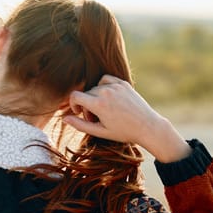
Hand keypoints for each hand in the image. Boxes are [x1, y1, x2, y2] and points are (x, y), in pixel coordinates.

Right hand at [63, 75, 191, 162]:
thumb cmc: (123, 132)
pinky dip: (104, 86)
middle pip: (86, 93)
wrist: (148, 127)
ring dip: (95, 97)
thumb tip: (64, 119)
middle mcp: (106, 92)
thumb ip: (79, 125)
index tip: (79, 113)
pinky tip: (108, 98)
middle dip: (87, 105)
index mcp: (98, 104)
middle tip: (96, 118)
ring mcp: (116, 86)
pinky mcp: (123, 83)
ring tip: (104, 110)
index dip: (73, 104)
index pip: (75, 96)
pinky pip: (106, 79)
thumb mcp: (99, 131)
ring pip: (95, 87)